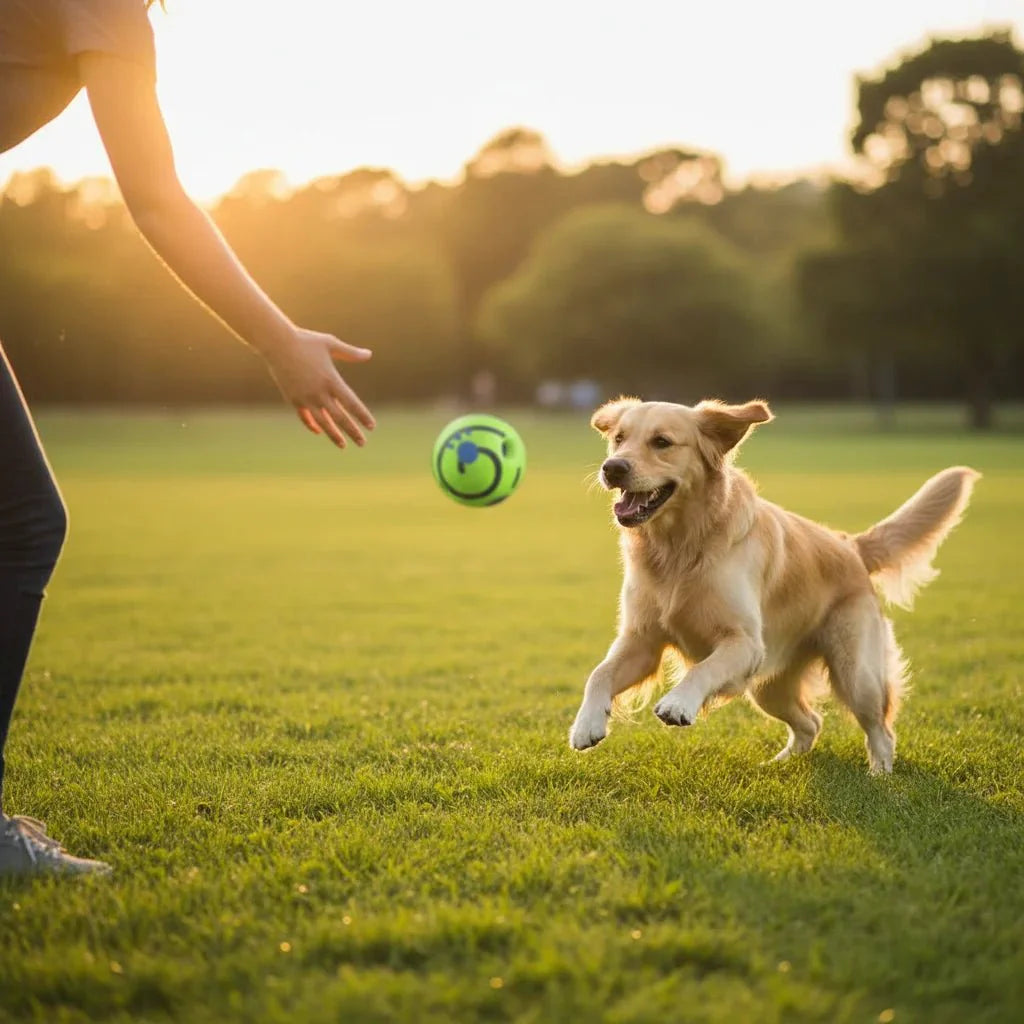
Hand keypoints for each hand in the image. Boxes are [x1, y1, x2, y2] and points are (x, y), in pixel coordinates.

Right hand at [263, 327, 374, 447]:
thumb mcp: (330, 344)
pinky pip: (305, 417)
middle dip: (352, 431)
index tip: (372, 426)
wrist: (276, 343)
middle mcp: (319, 392)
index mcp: (331, 380)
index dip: (362, 416)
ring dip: (333, 435)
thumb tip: (369, 354)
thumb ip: (350, 353)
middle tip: (363, 443)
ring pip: (322, 422)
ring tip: (343, 445)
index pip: (351, 403)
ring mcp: (305, 398)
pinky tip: (320, 431)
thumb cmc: (306, 340)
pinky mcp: (293, 399)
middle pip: (339, 417)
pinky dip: (312, 425)